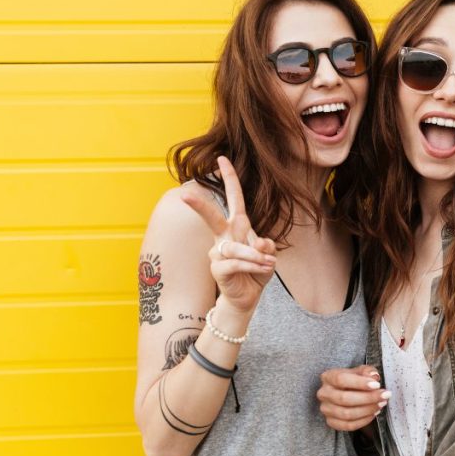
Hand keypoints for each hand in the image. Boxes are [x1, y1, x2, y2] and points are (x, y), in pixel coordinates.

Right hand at [181, 156, 276, 313]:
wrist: (248, 297)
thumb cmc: (257, 271)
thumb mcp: (268, 255)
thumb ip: (266, 246)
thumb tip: (259, 243)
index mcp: (238, 226)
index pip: (233, 198)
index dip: (229, 178)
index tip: (222, 158)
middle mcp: (225, 236)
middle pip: (212, 217)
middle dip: (200, 206)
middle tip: (185, 195)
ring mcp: (218, 252)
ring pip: (236, 248)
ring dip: (256, 257)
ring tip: (268, 264)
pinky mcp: (218, 269)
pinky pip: (236, 263)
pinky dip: (253, 266)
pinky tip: (263, 269)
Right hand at [317, 365, 389, 431]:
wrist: (346, 392)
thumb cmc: (353, 380)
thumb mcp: (360, 371)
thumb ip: (367, 371)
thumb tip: (373, 376)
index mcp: (328, 377)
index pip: (341, 379)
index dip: (360, 383)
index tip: (377, 385)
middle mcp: (323, 393)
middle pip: (344, 399)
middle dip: (368, 398)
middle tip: (384, 396)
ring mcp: (326, 409)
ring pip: (347, 414)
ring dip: (367, 410)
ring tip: (381, 404)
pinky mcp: (331, 422)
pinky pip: (348, 425)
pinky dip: (363, 421)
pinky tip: (374, 413)